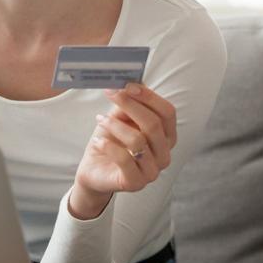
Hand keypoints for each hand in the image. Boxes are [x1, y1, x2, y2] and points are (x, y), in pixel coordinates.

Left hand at [69, 83, 177, 219]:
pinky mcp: (135, 183)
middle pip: (154, 124)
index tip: (128, 85)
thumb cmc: (111, 141)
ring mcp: (152, 171)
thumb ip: (129, 102)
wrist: (95, 170)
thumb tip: (131, 79)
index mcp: (166, 137)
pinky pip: (124, 160)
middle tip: (111, 93)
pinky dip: (108, 146)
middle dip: (130, 105)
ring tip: (101, 120)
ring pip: (138, 141)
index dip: (149, 97)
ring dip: (115, 126)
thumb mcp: (121, 118)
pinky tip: (98, 141)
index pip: (167, 113)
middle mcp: (164, 155)